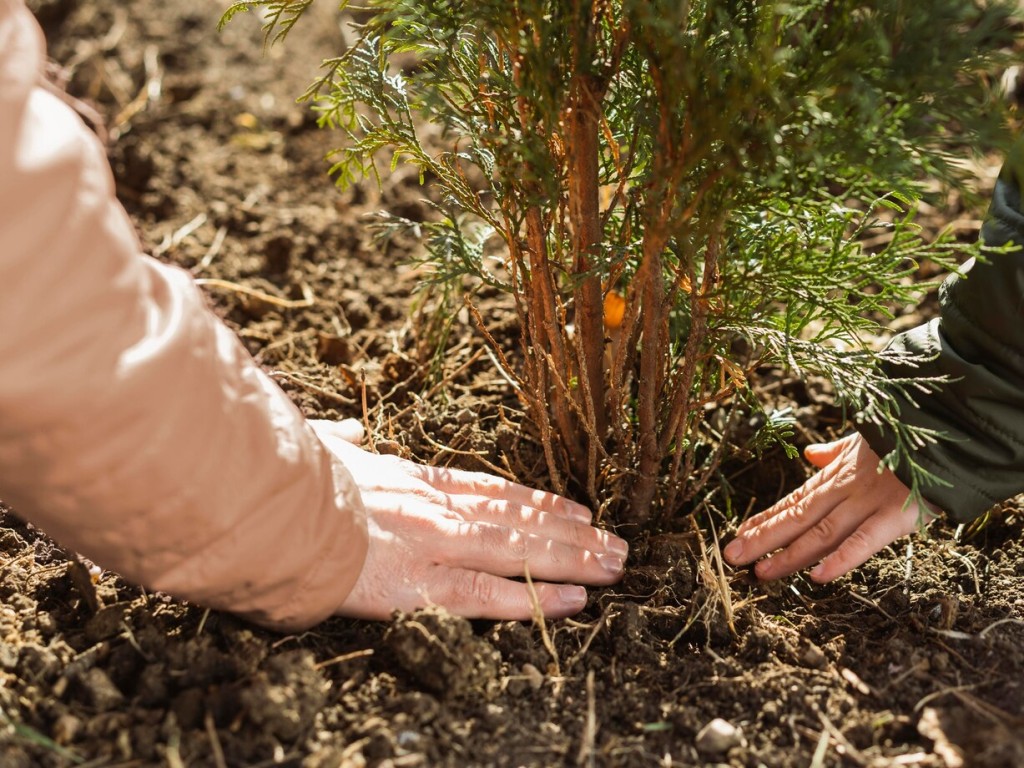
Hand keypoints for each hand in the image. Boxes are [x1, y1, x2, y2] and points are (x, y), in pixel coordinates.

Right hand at [309, 419, 627, 619]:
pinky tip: (574, 602)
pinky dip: (534, 598)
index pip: (491, 491)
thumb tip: (348, 432)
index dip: (539, 501)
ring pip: (518, 553)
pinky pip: (488, 595)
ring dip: (572, 560)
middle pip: (518, 520)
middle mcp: (435, 509)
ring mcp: (432, 544)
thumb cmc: (287, 477)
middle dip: (572, 533)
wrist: (263, 506)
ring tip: (615, 565)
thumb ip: (342, 442)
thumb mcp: (320, 449)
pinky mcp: (419, 584)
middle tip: (616, 541)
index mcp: (413, 480)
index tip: (576, 508)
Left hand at [723, 433, 939, 582]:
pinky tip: (816, 577)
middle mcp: (845, 489)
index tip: (738, 535)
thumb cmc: (907, 439)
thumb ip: (835, 452)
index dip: (765, 520)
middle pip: (797, 518)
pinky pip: (864, 541)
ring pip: (820, 532)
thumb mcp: (865, 441)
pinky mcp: (897, 515)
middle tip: (730, 557)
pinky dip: (840, 559)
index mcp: (837, 475)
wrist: (947, 428)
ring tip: (760, 571)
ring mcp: (868, 502)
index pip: (794, 501)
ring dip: (788, 554)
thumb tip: (811, 454)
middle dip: (762, 538)